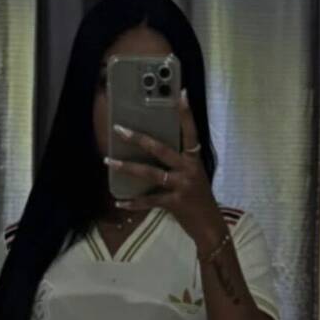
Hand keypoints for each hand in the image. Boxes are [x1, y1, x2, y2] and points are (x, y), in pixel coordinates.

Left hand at [105, 89, 225, 251]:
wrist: (209, 226)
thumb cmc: (199, 199)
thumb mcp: (194, 177)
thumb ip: (178, 164)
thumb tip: (152, 152)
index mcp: (194, 160)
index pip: (191, 133)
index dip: (186, 114)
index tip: (181, 94)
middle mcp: (188, 169)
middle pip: (161, 149)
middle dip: (139, 138)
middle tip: (119, 129)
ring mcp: (182, 186)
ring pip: (150, 173)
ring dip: (127, 167)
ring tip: (109, 162)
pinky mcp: (175, 203)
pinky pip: (149, 201)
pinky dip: (133, 203)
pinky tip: (119, 202)